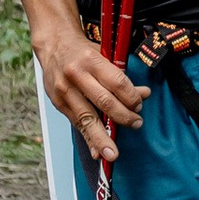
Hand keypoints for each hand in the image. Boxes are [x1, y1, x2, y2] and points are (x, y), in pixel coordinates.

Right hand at [36, 13, 146, 167]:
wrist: (54, 46)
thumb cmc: (83, 52)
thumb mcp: (104, 55)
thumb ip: (122, 77)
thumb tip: (144, 94)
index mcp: (91, 60)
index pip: (116, 82)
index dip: (131, 97)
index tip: (139, 105)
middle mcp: (76, 75)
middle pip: (103, 102)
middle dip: (122, 117)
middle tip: (136, 124)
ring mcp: (64, 91)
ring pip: (87, 118)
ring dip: (102, 138)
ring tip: (114, 153)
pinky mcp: (58, 103)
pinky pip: (76, 124)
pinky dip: (88, 139)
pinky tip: (97, 151)